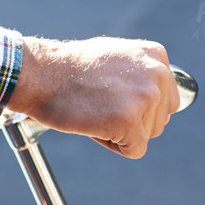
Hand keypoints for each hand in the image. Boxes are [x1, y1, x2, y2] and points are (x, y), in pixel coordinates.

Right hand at [10, 36, 178, 158]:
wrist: (39, 74)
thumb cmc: (70, 67)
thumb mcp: (115, 55)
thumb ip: (142, 71)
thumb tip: (162, 95)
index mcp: (155, 56)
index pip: (166, 98)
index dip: (135, 103)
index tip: (109, 93)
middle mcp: (157, 74)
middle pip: (160, 119)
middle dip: (132, 120)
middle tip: (100, 103)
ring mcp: (145, 97)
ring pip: (147, 135)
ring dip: (120, 131)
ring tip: (94, 109)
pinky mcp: (130, 121)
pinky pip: (134, 149)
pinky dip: (112, 144)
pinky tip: (93, 125)